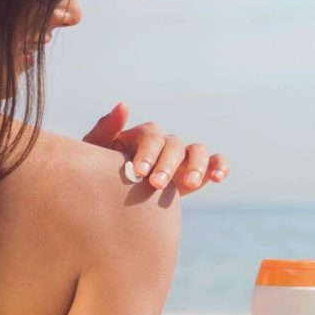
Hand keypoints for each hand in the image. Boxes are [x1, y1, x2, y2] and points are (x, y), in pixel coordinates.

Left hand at [81, 102, 229, 196]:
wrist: (110, 209)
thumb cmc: (97, 178)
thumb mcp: (95, 156)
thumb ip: (104, 131)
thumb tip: (124, 106)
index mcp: (140, 138)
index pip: (151, 135)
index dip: (148, 152)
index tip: (139, 173)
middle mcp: (163, 145)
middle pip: (174, 144)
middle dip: (168, 164)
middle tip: (157, 184)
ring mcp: (181, 159)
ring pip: (197, 151)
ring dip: (197, 165)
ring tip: (190, 184)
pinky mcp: (197, 174)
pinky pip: (214, 163)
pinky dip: (220, 166)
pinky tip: (218, 178)